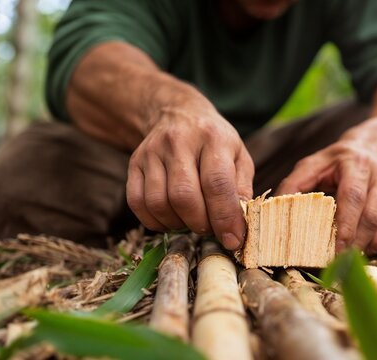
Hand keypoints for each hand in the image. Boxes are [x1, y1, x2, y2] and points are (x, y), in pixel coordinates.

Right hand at [126, 97, 253, 249]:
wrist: (178, 113)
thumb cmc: (214, 142)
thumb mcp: (238, 155)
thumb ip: (242, 188)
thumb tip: (240, 224)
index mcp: (213, 138)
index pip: (216, 184)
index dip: (224, 218)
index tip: (232, 240)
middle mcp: (179, 142)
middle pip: (184, 196)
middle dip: (200, 224)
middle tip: (211, 230)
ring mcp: (152, 152)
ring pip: (159, 203)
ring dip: (178, 224)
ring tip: (192, 222)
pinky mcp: (134, 163)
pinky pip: (138, 203)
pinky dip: (154, 221)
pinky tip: (170, 219)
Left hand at [276, 133, 376, 254]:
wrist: (372, 148)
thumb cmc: (335, 162)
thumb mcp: (312, 165)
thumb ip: (294, 184)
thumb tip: (274, 208)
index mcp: (355, 164)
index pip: (352, 197)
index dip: (345, 225)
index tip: (336, 249)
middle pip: (371, 214)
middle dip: (356, 241)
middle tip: (341, 261)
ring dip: (368, 245)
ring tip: (352, 259)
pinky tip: (366, 250)